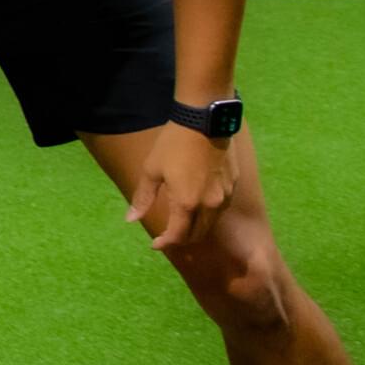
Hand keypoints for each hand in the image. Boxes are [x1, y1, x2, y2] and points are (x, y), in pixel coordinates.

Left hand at [123, 121, 233, 249]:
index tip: (155, 244)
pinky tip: (198, 205)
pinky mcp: (234, 185)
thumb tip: (131, 219)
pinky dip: (209, 214)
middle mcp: (209, 205)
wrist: (205, 121)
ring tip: (182, 222)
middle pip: (197, 234)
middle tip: (168, 235)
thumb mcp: (151, 170)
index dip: (165, 243)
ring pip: (211, 223)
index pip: (178, 236)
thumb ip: (143, 198)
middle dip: (182, 239)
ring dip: (197, 228)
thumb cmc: (173, 144)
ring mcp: (225, 196)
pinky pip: (221, 208)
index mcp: (187, 203)